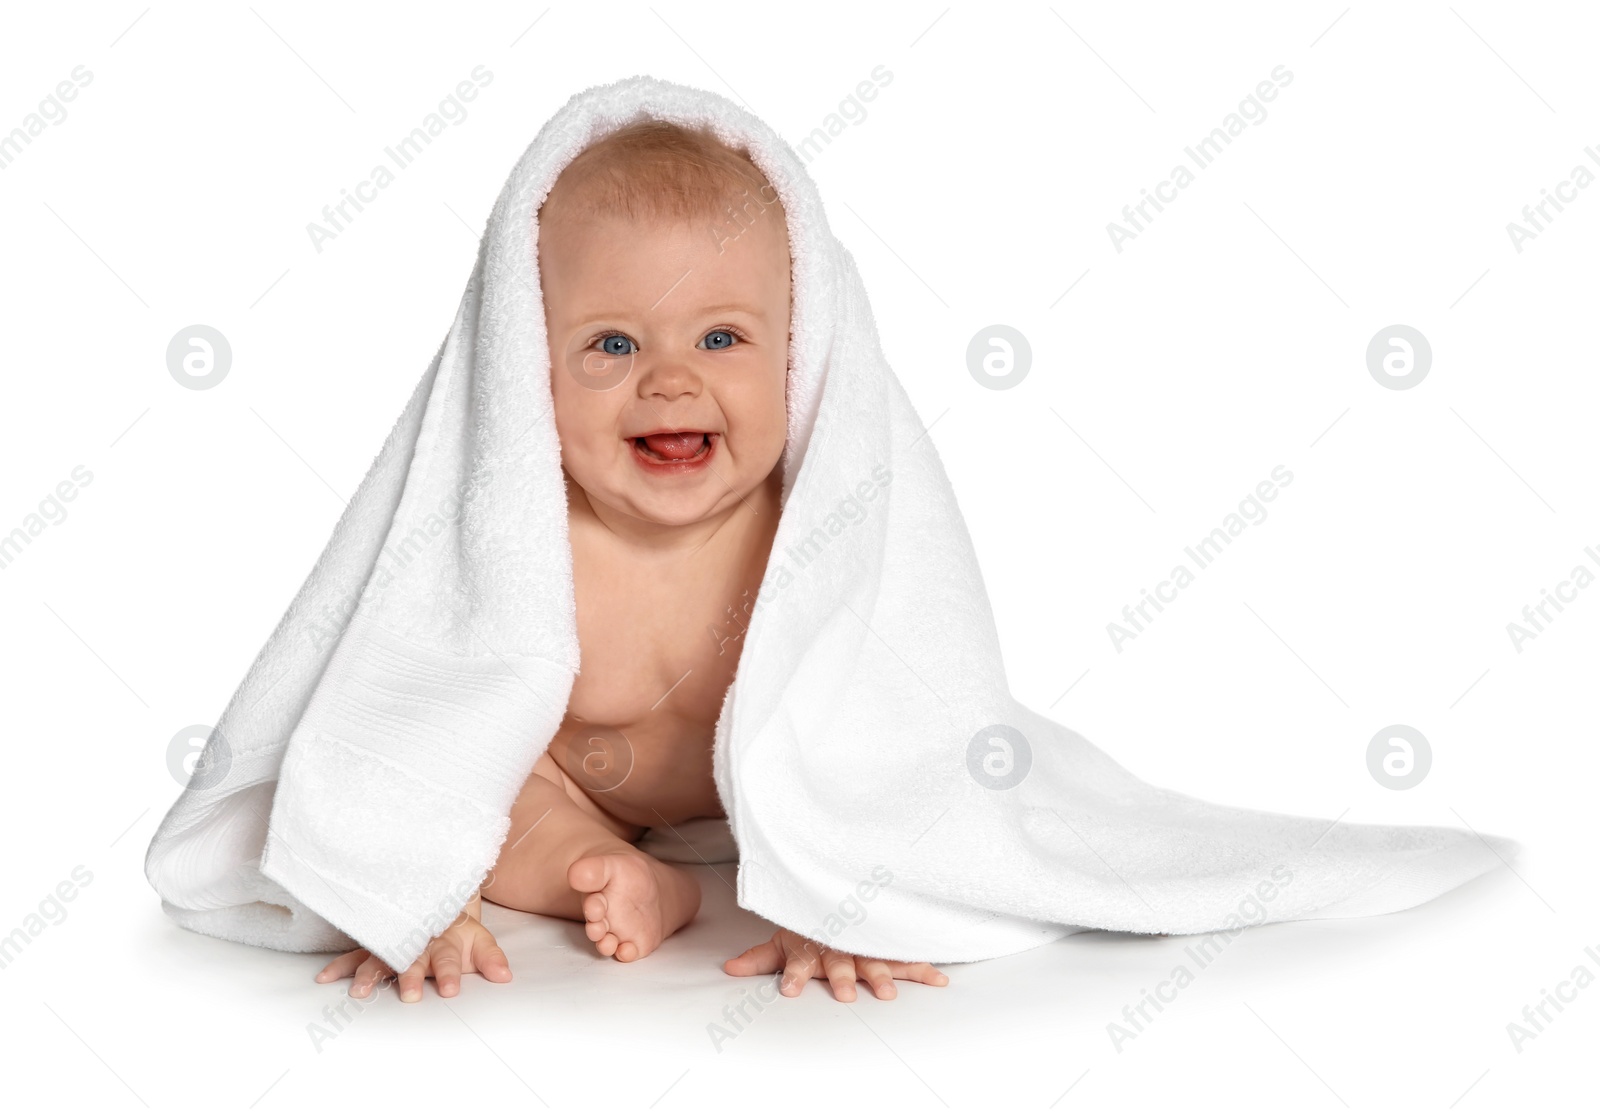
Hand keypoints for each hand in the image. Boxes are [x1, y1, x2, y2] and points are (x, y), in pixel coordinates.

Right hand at [314, 896, 510, 1001]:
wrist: (440, 899)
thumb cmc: (459, 930)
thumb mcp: (481, 941)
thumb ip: (492, 959)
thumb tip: (505, 976)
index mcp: (445, 941)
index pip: (449, 959)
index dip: (451, 974)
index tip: (451, 991)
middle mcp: (417, 941)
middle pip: (413, 959)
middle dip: (410, 977)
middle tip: (409, 995)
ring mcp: (395, 941)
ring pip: (381, 956)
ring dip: (370, 974)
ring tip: (359, 991)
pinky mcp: (377, 944)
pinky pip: (356, 954)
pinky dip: (340, 966)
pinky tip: (323, 978)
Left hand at [722, 928, 948, 1000]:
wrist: (834, 894)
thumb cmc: (807, 927)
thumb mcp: (781, 941)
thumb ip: (758, 958)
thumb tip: (729, 968)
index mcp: (811, 946)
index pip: (799, 961)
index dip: (793, 975)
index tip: (787, 990)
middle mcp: (838, 945)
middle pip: (840, 963)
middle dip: (843, 977)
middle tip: (844, 994)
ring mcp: (864, 945)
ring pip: (873, 960)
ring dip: (881, 975)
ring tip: (887, 993)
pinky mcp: (886, 946)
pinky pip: (906, 957)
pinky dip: (923, 967)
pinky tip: (939, 979)